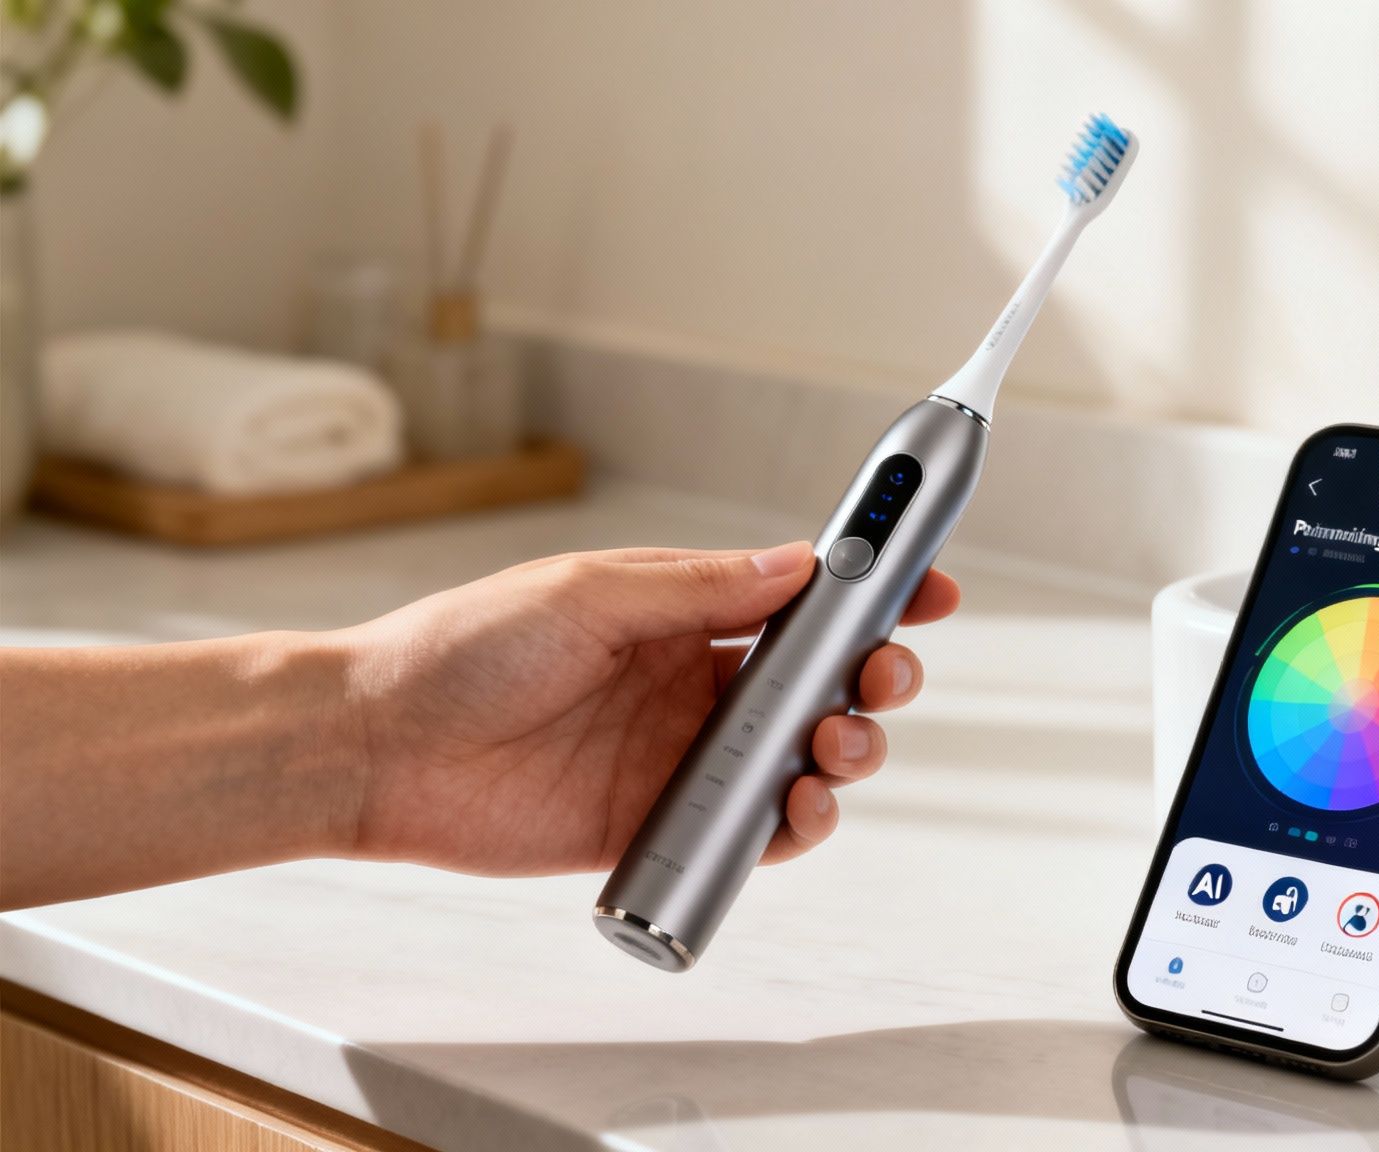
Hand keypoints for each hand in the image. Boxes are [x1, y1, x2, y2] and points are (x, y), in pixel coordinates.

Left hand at [338, 541, 958, 874]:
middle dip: (876, 676)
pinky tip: (799, 808)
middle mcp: (698, 686)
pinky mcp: (660, 828)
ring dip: (848, 751)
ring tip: (836, 745)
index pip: (804, 602)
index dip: (873, 596)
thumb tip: (799, 564)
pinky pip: (754, 833)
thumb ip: (700, 588)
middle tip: (883, 675)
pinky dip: (795, 826)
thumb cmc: (462, 649)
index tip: (928, 587)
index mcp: (687, 616)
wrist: (377, 745)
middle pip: (823, 684)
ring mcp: (684, 760)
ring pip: (804, 760)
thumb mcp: (589, 594)